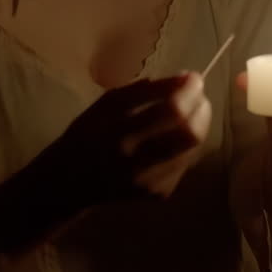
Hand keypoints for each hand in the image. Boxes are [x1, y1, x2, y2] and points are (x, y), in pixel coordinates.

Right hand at [24, 72, 210, 210]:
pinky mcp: (159, 193)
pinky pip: (185, 162)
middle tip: (197, 95)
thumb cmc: (87, 134)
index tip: (194, 78)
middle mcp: (137, 160)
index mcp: (120, 132)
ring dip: (198, 124)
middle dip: (201, 108)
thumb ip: (145, 90)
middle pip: (190, 133)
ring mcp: (151, 181)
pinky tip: (175, 136)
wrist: (70, 182)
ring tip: (190, 112)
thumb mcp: (107, 104)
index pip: (171, 110)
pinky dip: (187, 144)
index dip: (190, 91)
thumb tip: (184, 78)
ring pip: (193, 148)